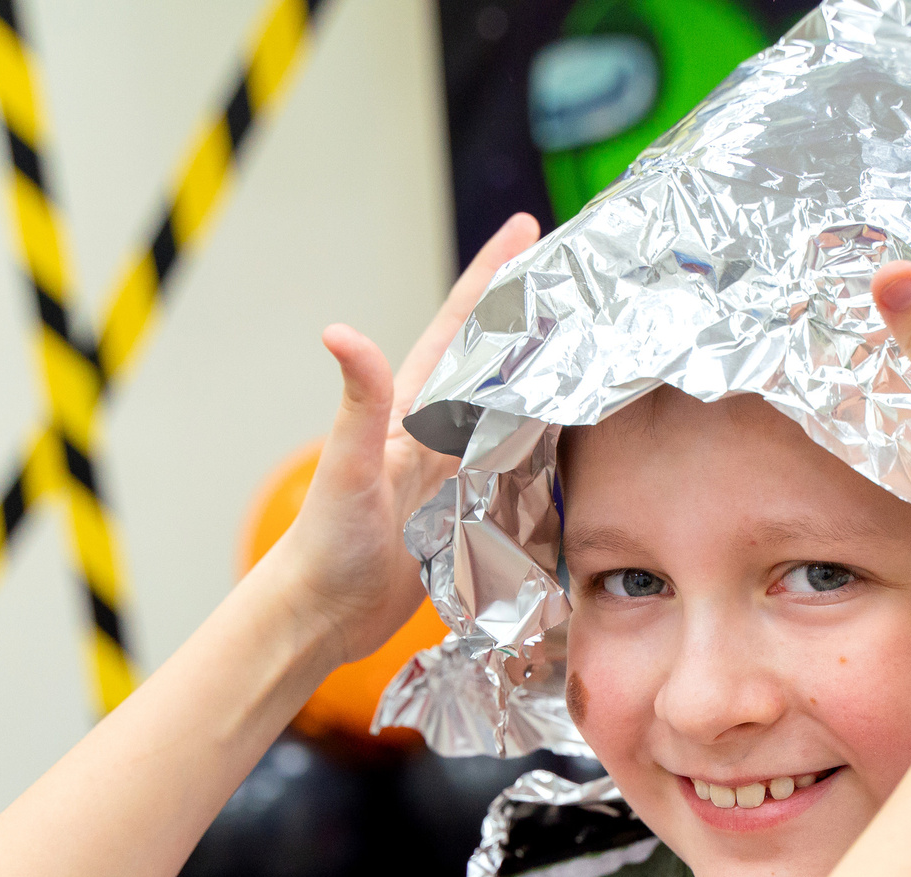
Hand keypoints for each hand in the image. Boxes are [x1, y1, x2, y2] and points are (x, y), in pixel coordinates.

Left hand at [268, 213, 543, 670]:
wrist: (322, 613)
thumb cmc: (325, 544)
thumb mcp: (345, 467)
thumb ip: (356, 402)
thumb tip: (340, 332)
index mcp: (410, 412)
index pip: (459, 328)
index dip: (491, 276)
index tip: (525, 229)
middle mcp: (434, 434)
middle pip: (496, 360)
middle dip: (535, 314)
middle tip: (579, 275)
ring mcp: (451, 473)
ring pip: (511, 410)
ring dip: (546, 375)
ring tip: (588, 343)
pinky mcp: (464, 515)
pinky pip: (515, 469)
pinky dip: (543, 445)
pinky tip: (566, 436)